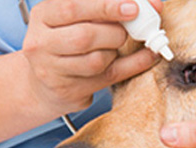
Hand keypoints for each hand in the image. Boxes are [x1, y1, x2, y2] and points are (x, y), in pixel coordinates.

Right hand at [22, 0, 162, 117]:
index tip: (133, 7)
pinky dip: (136, 64)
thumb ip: (108, 8)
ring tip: (115, 46)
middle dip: (116, 33)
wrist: (46, 81)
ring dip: (116, 51)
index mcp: (43, 16)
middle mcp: (42, 42)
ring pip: (97, 60)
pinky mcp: (70, 90)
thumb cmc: (69, 40)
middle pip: (86, 36)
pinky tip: (148, 55)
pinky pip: (110, 77)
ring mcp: (53, 70)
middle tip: (127, 30)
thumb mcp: (78, 17)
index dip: (105, 7)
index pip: (73, 7)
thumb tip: (153, 4)